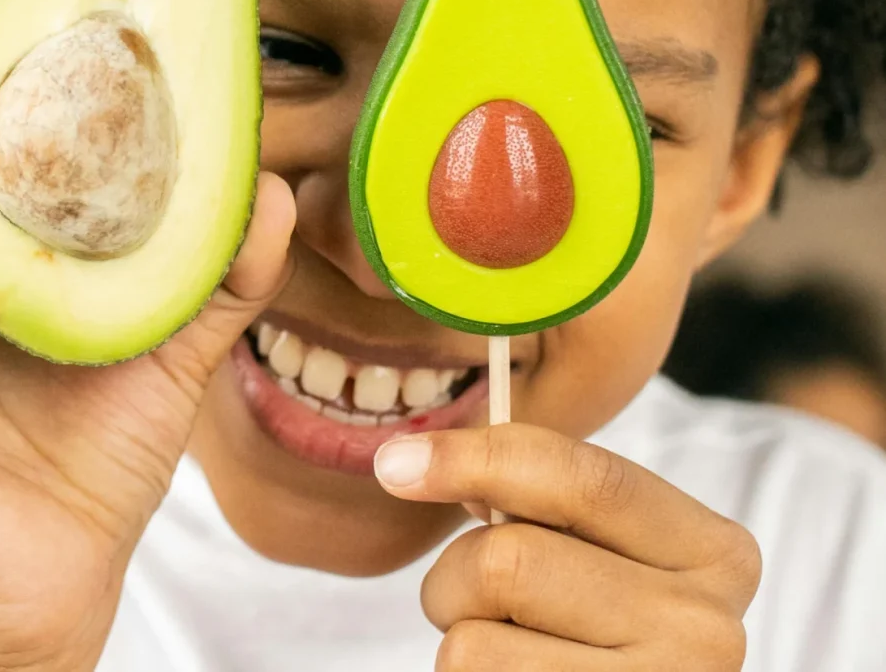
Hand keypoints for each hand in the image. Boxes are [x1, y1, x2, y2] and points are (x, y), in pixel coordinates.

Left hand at [374, 424, 760, 669]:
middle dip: (455, 576)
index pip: (580, 477)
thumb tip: (410, 463)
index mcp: (713, 551)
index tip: (395, 462)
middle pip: (508, 561)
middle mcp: (710, 630)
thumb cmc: (598, 623)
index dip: (475, 456)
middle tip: (474, 600)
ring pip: (472, 644)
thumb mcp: (595, 546)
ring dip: (459, 644)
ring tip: (507, 654)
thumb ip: (534, 496)